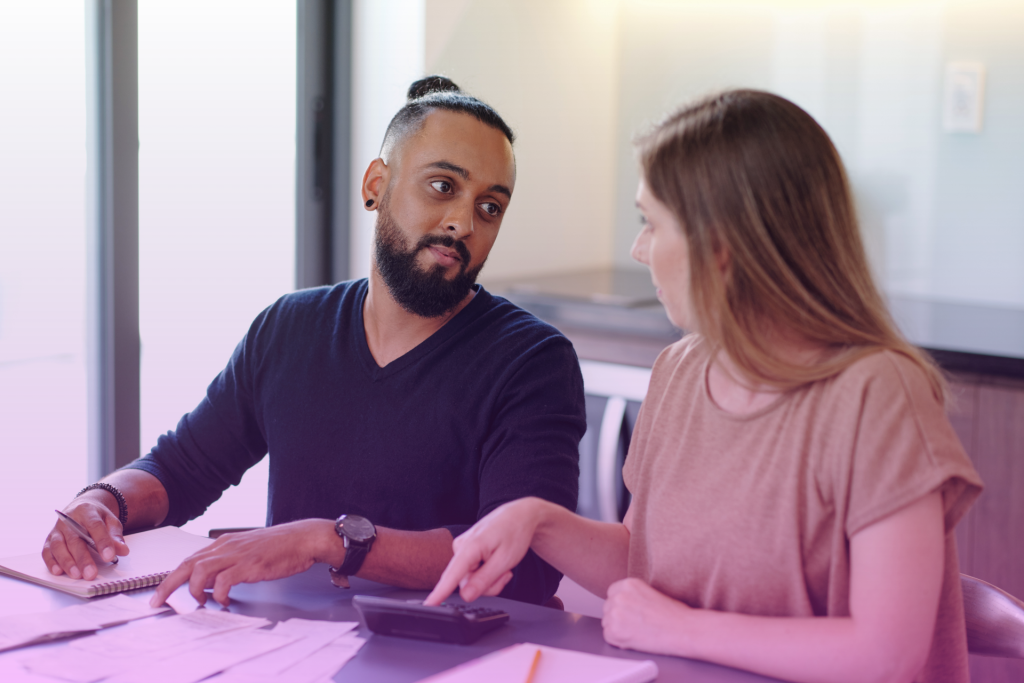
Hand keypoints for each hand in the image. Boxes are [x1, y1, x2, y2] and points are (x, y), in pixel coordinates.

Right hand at [42, 495, 127, 580]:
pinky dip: (51, 562)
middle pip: (75, 539)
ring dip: (67, 562)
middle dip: (83, 558)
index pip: (95, 526)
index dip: (102, 541)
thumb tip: (122, 550)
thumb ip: (115, 535)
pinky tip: (58, 571)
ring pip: (58, 546)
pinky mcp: (49, 539)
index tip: (109, 557)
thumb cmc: (97, 517)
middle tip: (91, 573)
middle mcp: (68, 519)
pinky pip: (47, 551)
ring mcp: (57, 529)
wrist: (81, 508)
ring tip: (77, 575)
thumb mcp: (110, 521)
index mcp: (87, 511)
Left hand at [150, 519, 334, 607]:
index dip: (171, 577)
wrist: (303, 538)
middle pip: (187, 564)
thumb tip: (211, 581)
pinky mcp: (250, 564)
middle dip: (168, 585)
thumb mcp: (247, 551)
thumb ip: (227, 563)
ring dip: (194, 589)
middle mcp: (226, 546)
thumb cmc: (279, 546)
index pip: (189, 559)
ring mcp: (238, 554)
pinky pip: (225, 580)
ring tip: (200, 601)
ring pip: (200, 570)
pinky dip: (219, 593)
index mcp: (224, 543)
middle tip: (157, 602)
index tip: (160, 593)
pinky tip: (225, 600)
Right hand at [424, 498, 543, 604]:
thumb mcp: (504, 560)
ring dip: (490, 579)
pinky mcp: (465, 552)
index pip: (452, 574)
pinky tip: (496, 562)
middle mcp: (460, 547)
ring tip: (502, 565)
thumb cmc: (514, 533)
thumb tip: (465, 596)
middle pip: (467, 584)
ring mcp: (462, 549)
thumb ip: (484, 580)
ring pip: (471, 581)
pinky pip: (473, 573)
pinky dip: (487, 573)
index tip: (429, 604)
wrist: (518, 516)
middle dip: (488, 584)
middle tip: (505, 573)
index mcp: (470, 546)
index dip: (440, 592)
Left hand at [602, 578, 690, 655]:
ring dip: (617, 628)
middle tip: (635, 624)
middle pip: (608, 608)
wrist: (683, 630)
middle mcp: (619, 596)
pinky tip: (635, 638)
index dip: (621, 605)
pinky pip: (608, 636)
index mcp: (629, 584)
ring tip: (638, 631)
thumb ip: (632, 595)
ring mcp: (616, 613)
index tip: (629, 611)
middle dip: (618, 616)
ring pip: (607, 622)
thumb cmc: (674, 614)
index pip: (612, 593)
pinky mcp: (615, 631)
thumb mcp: (651, 592)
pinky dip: (619, 641)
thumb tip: (621, 604)